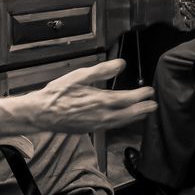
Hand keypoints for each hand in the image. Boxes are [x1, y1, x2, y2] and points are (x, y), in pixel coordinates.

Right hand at [28, 59, 156, 132]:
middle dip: (142, 109)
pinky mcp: (89, 129)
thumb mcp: (79, 76)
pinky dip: (120, 123)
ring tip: (143, 113)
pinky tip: (121, 120)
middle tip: (153, 106)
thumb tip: (120, 64)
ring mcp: (95, 125)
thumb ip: (101, 70)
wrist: (41, 113)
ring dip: (133, 117)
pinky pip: (110, 126)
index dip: (140, 95)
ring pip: (120, 122)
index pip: (126, 99)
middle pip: (127, 114)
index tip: (149, 91)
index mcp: (99, 100)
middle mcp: (100, 115)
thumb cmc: (57, 94)